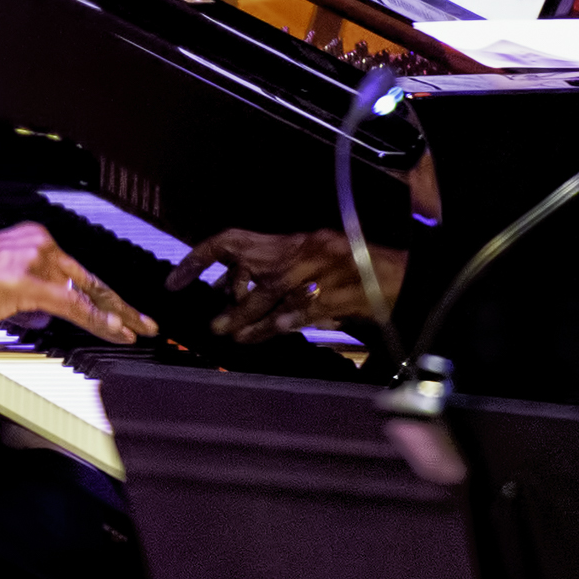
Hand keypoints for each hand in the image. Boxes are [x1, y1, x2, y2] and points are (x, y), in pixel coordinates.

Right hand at [0, 222, 157, 343]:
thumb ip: (21, 294)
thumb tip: (38, 311)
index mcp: (27, 239)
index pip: (73, 270)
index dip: (98, 294)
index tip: (117, 309)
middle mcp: (36, 242)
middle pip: (88, 277)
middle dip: (118, 303)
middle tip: (143, 321)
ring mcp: (35, 260)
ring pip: (87, 291)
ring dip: (115, 315)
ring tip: (136, 331)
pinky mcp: (30, 282)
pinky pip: (75, 305)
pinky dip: (99, 321)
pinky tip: (117, 333)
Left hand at [166, 228, 407, 344]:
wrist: (403, 277)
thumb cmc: (356, 266)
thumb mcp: (314, 256)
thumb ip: (276, 269)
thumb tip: (231, 290)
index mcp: (295, 239)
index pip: (233, 240)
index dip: (198, 259)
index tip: (175, 280)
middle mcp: (305, 251)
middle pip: (251, 269)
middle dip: (228, 295)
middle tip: (213, 322)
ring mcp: (320, 274)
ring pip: (270, 296)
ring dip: (244, 318)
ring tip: (227, 334)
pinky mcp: (333, 297)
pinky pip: (295, 314)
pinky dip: (273, 327)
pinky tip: (255, 339)